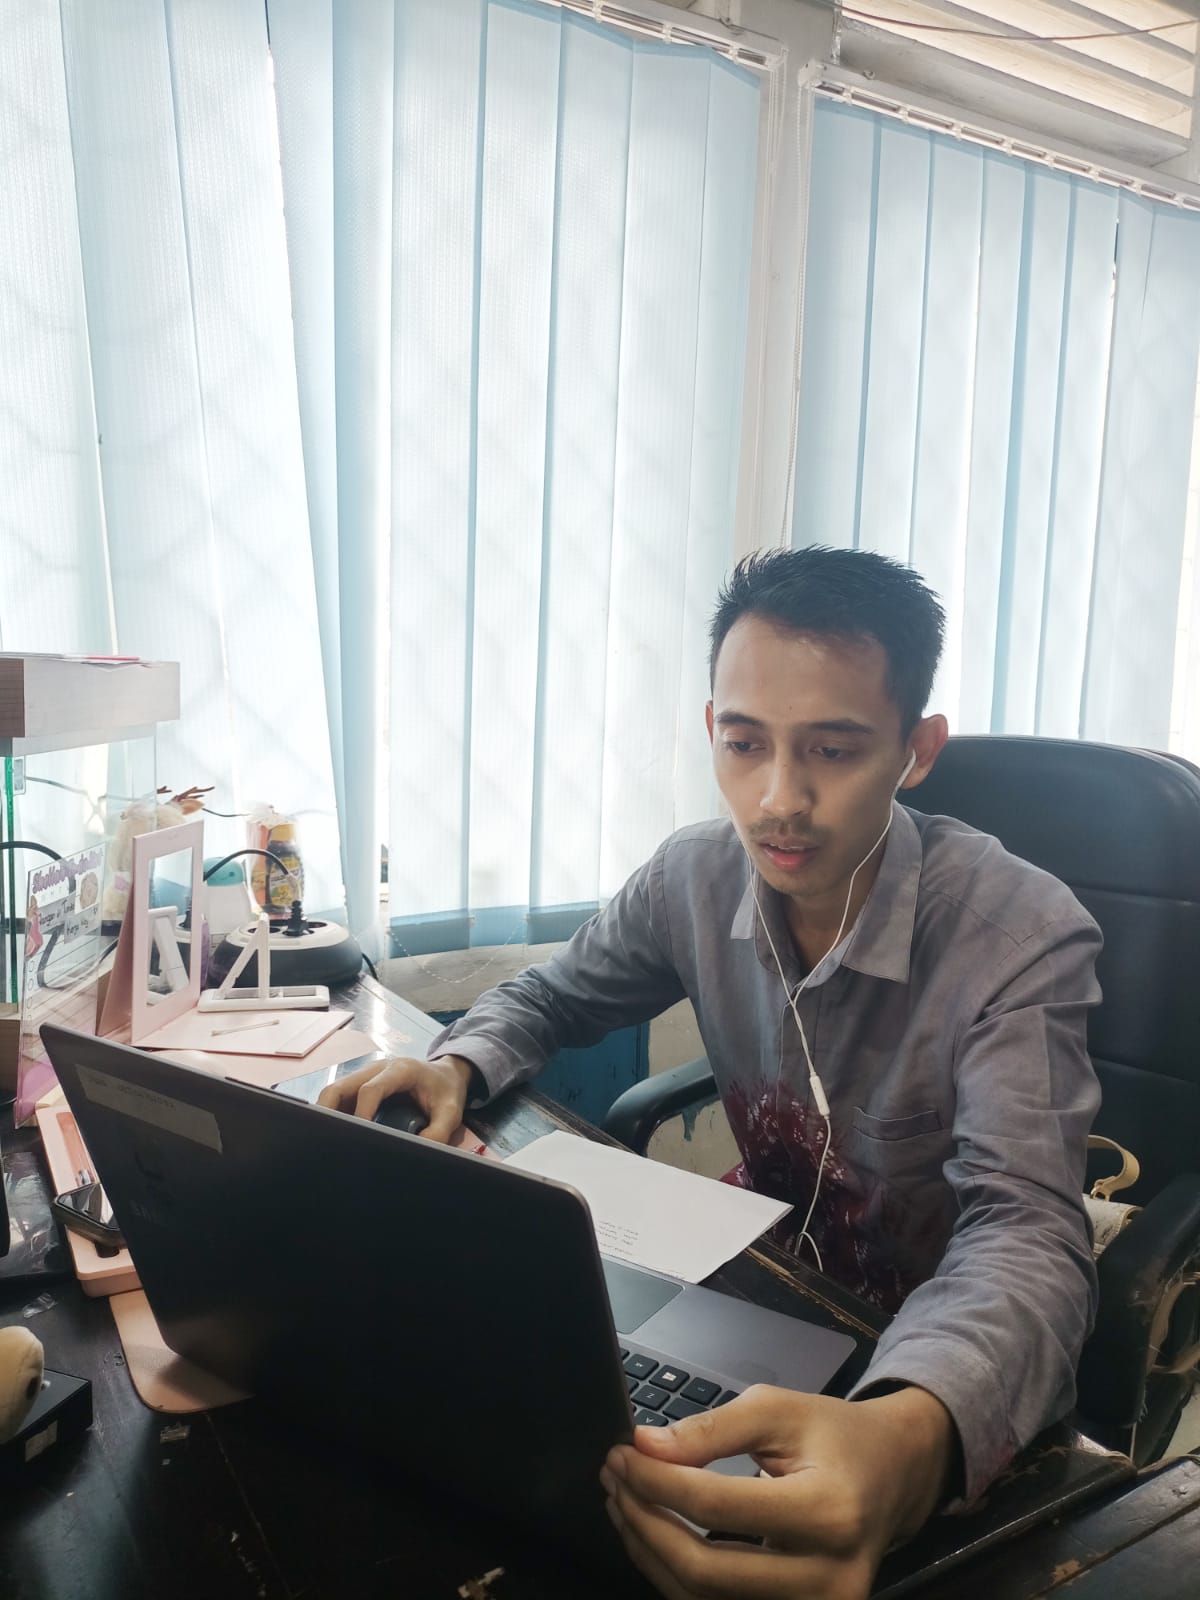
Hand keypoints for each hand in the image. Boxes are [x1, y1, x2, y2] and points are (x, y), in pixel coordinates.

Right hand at [316, 1054, 473, 1142]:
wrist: (445, 1074)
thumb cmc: (446, 1090)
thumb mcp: (451, 1112)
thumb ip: (438, 1132)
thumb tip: (416, 1152)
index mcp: (400, 1070)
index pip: (370, 1090)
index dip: (361, 1113)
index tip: (358, 1138)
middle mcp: (377, 1070)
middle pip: (339, 1087)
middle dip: (327, 1113)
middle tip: (328, 1142)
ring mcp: (365, 1077)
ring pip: (333, 1093)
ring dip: (326, 1115)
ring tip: (327, 1142)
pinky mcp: (360, 1086)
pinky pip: (339, 1099)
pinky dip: (332, 1116)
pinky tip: (335, 1136)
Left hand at [600, 1384, 954, 1599]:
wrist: (895, 1475)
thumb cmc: (837, 1436)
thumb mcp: (779, 1411)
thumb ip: (711, 1429)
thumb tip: (645, 1448)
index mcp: (827, 1512)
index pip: (716, 1506)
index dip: (657, 1482)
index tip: (622, 1455)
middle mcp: (828, 1578)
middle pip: (705, 1570)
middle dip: (645, 1524)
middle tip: (614, 1480)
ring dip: (652, 1553)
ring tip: (625, 1504)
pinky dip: (678, 1577)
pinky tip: (655, 1538)